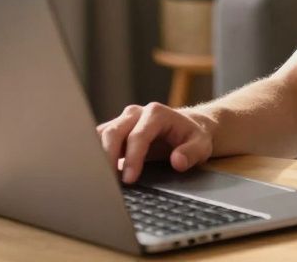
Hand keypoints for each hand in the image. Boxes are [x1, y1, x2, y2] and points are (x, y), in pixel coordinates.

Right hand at [96, 102, 216, 183]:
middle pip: (113, 132)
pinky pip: (98, 140)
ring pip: (101, 135)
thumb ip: (192, 153)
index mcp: (156, 113)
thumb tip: (177, 162)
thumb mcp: (202, 145)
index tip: (129, 179)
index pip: (138, 136)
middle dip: (108, 158)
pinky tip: (95, 173)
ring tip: (98, 180)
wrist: (188, 127)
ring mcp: (123, 121)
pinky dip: (94, 155)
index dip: (132, 158)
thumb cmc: (194, 136)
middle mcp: (136, 113)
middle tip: (108, 183)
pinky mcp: (115, 130)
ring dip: (97, 156)